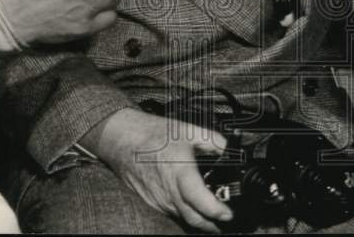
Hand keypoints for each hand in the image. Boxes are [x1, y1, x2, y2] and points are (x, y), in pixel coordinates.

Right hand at [92, 108, 232, 231]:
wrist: (123, 139)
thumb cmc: (153, 134)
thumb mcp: (189, 130)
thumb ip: (213, 140)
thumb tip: (230, 149)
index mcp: (179, 172)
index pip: (199, 200)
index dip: (216, 210)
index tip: (228, 213)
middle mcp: (168, 191)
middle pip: (194, 218)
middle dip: (212, 224)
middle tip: (226, 220)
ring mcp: (158, 199)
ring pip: (183, 218)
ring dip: (199, 221)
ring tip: (213, 217)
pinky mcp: (152, 202)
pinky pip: (172, 212)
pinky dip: (184, 213)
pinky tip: (192, 207)